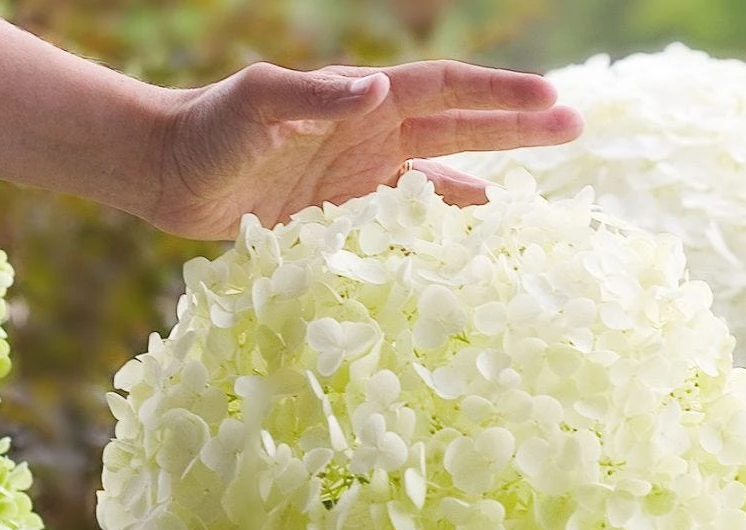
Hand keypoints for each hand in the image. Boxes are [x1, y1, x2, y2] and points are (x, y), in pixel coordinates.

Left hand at [146, 60, 582, 238]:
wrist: (170, 172)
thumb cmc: (207, 131)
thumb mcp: (256, 105)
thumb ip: (311, 97)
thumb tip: (377, 90)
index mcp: (361, 103)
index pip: (446, 93)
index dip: (498, 98)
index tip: (551, 101)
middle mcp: (372, 133)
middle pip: (459, 125)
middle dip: (517, 126)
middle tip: (576, 126)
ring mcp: (361, 173)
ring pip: (442, 170)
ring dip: (489, 170)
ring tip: (541, 181)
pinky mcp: (345, 211)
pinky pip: (406, 214)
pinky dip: (440, 218)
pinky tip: (470, 223)